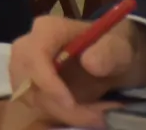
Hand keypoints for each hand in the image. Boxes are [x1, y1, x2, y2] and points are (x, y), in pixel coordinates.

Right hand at [9, 16, 145, 128]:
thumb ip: (108, 52)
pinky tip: (86, 113)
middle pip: (26, 79)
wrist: (114, 58)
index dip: (46, 81)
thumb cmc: (114, 47)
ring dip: (63, 113)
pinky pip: (37, 105)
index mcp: (47, 29)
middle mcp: (29, 46)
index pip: (33, 55)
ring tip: (97, 114)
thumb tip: (89, 63)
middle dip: (55, 104)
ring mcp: (27, 66)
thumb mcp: (119, 47)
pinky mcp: (32, 85)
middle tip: (93, 116)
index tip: (71, 103)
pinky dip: (62, 115)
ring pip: (30, 97)